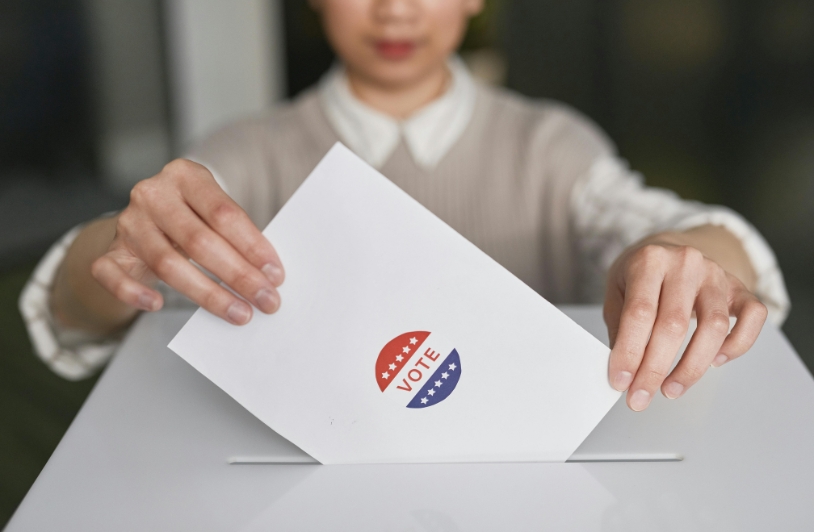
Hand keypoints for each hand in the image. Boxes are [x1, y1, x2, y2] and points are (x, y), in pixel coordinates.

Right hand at [91, 159, 283, 324]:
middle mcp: (153, 194)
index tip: (275, 274)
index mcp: (186, 175)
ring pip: (166, 263)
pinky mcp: (109, 250)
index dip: (252, 246)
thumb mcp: (213, 211)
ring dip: (208, 294)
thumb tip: (269, 275)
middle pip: (199, 241)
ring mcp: (127, 222)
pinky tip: (157, 305)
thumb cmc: (192, 216)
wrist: (145, 220)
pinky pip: (112, 274)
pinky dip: (133, 292)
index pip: (224, 213)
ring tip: (239, 313)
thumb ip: (236, 234)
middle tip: (266, 300)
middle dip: (238, 275)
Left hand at [604, 232, 766, 410]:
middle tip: (641, 396)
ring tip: (671, 389)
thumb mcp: (616, 291)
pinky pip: (753, 318)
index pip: (639, 313)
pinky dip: (738, 345)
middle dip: (655, 369)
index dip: (630, 352)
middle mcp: (685, 263)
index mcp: (649, 260)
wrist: (668, 249)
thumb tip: (624, 372)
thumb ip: (619, 328)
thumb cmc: (639, 274)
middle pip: (674, 325)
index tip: (621, 382)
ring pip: (714, 327)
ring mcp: (716, 274)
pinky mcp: (738, 287)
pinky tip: (715, 362)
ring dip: (692, 367)